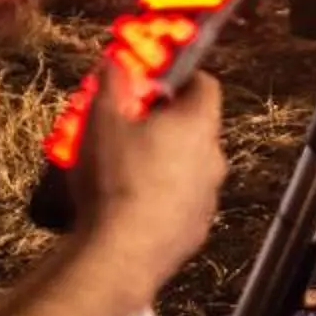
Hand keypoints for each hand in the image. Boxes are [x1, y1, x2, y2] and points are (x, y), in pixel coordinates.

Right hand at [68, 59, 224, 298]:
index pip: (205, 85)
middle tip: (130, 127)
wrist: (119, 254)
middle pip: (197, 127)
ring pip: (191, 167)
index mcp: (197, 124)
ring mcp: (209, 198)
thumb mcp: (101, 119)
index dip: (180, 80)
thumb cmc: (113, 177)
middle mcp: (213, 158)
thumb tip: (116, 61)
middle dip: (167, 123)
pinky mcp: (197, 230)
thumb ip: (112, 82)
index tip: (152, 86)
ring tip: (126, 170)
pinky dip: (165, 197)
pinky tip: (131, 205)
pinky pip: (184, 202)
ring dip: (167, 162)